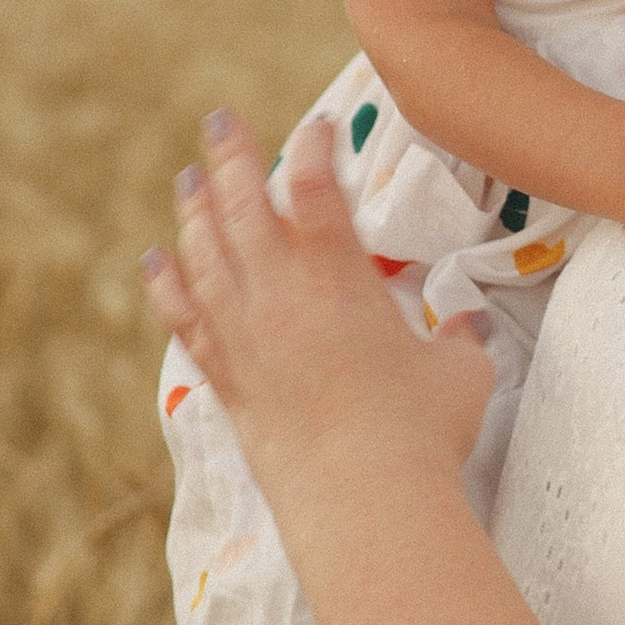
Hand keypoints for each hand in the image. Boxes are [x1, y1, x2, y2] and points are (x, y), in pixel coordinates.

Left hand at [143, 111, 493, 522]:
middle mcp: (282, 296)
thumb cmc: (422, 432)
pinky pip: (186, 319)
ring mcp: (247, 337)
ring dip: (195, 211)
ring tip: (189, 179)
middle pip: (243, 207)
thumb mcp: (460, 373)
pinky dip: (167, 284)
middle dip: (230, 158)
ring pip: (206, 255)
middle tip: (220, 123)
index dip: (314, 148)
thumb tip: (469, 326)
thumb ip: (459, 339)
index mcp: (342, 279)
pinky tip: (156, 260)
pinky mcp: (229, 381)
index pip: (317, 188)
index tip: (317, 127)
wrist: (364, 501)